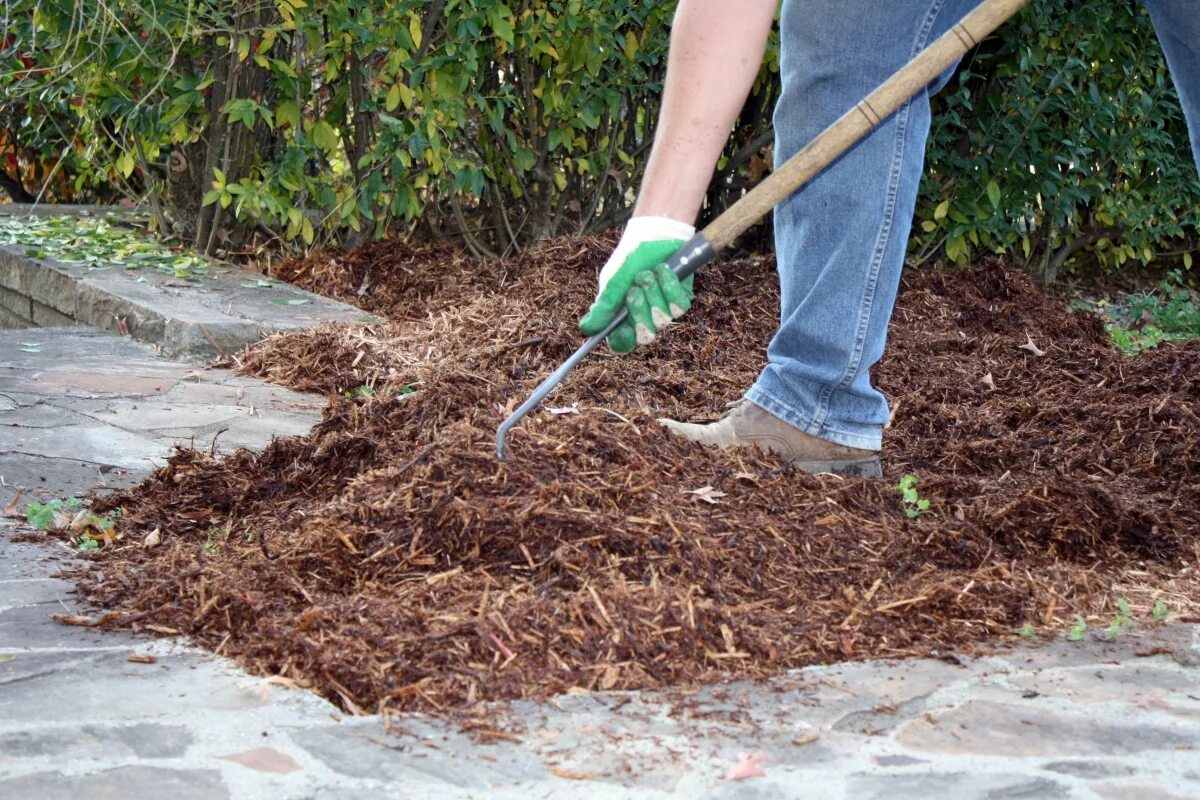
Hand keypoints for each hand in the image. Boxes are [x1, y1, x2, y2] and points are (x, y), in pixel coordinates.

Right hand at [579, 216, 694, 352]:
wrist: (653, 236)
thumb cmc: (629, 259)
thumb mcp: (613, 283)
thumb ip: (603, 307)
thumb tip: (585, 329)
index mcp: (622, 317)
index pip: (622, 343)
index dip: (623, 341)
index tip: (624, 330)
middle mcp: (642, 318)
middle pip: (645, 335)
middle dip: (639, 310)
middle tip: (634, 290)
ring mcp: (663, 310)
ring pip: (662, 319)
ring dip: (653, 293)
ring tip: (648, 274)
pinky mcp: (680, 300)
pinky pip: (679, 306)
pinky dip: (669, 286)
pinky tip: (663, 271)